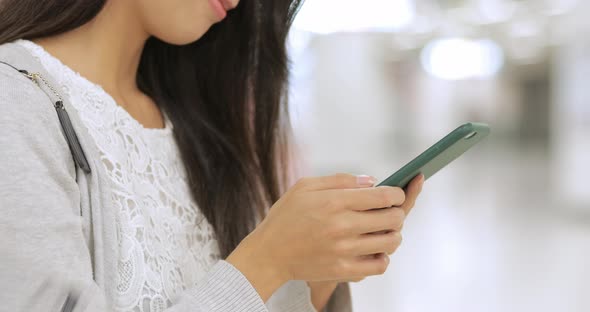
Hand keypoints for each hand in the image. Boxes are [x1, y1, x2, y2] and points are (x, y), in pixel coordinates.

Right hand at [227, 173, 422, 300]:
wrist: (268, 254)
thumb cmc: (286, 217)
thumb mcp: (305, 187)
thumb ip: (340, 180)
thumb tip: (371, 180)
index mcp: (334, 202)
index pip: (383, 196)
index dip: (398, 193)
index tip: (396, 194)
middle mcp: (342, 226)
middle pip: (393, 218)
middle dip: (398, 212)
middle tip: (390, 212)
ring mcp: (344, 250)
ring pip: (391, 242)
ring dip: (393, 234)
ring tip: (384, 231)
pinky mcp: (343, 271)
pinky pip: (379, 265)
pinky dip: (383, 257)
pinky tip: (374, 250)